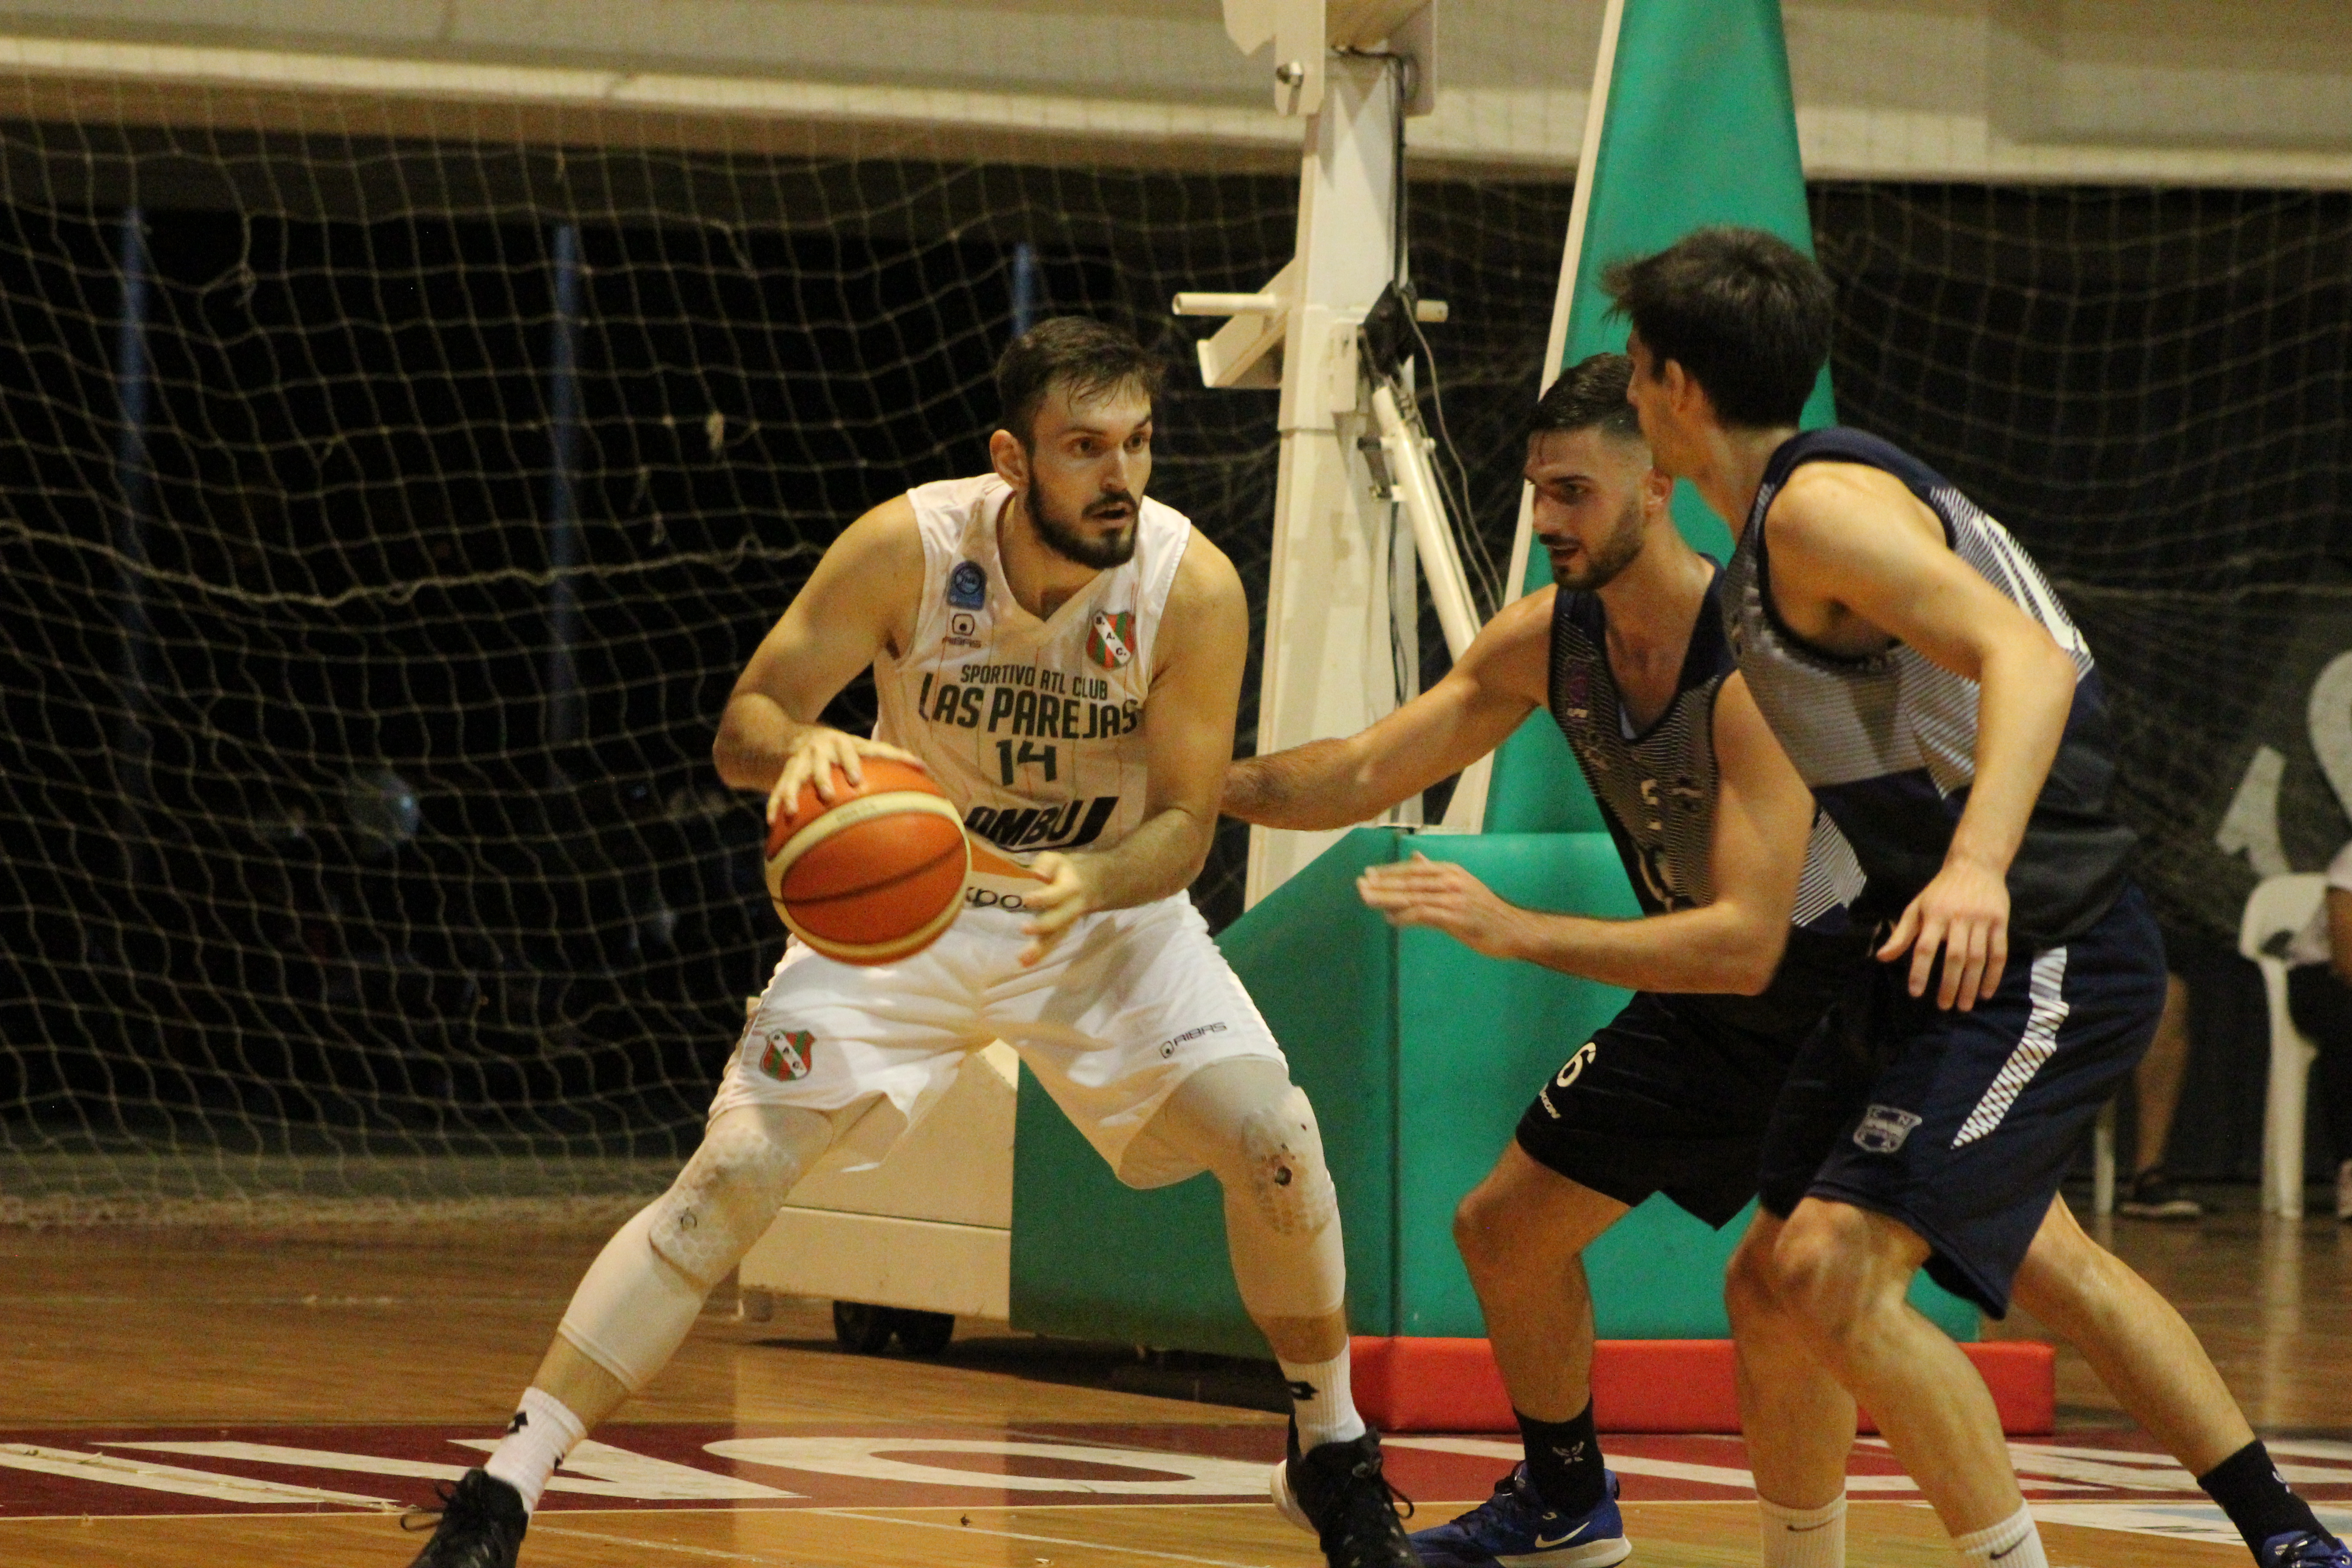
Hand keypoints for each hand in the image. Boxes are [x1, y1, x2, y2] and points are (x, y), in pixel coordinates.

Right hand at [766, 728, 925, 827]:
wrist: (798, 736)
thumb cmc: (843, 748)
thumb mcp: (861, 747)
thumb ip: (889, 755)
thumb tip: (925, 768)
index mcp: (840, 743)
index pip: (848, 750)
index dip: (851, 763)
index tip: (856, 779)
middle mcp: (818, 750)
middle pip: (818, 763)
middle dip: (821, 777)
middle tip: (827, 795)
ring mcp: (798, 761)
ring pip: (792, 777)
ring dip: (790, 793)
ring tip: (790, 812)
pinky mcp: (783, 773)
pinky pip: (776, 789)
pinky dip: (774, 804)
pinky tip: (772, 823)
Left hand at [1018, 852, 1097, 966]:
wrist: (1092, 884)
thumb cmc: (1066, 871)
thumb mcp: (1058, 860)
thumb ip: (1046, 863)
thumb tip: (1037, 873)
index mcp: (1070, 888)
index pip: (1057, 894)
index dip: (1043, 897)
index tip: (1026, 899)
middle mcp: (1071, 908)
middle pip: (1059, 920)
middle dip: (1043, 926)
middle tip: (1023, 929)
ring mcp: (1067, 923)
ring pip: (1056, 937)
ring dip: (1041, 949)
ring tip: (1023, 959)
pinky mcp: (1062, 931)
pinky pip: (1053, 943)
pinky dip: (1040, 955)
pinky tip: (1025, 963)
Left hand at [1355, 853, 1525, 959]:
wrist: (1514, 929)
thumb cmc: (1485, 909)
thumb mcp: (1462, 883)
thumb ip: (1436, 871)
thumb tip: (1415, 857)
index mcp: (1450, 871)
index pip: (1413, 868)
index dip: (1388, 872)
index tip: (1367, 874)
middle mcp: (1450, 881)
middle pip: (1408, 881)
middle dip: (1382, 883)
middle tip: (1360, 885)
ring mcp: (1453, 899)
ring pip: (1412, 896)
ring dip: (1387, 899)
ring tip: (1367, 900)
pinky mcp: (1455, 918)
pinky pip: (1423, 914)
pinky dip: (1404, 916)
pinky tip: (1391, 919)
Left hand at [1877, 855, 2009, 1008]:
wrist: (1975, 865)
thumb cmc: (1940, 891)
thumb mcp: (1916, 907)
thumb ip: (1901, 934)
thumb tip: (1881, 958)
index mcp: (1934, 915)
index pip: (1924, 947)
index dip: (1919, 971)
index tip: (1916, 993)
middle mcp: (1958, 918)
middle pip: (1954, 957)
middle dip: (1949, 985)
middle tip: (1945, 1007)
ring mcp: (1981, 921)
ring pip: (1978, 958)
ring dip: (1971, 985)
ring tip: (1964, 1005)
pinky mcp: (2000, 922)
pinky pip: (1998, 953)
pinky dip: (1993, 975)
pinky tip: (1986, 992)